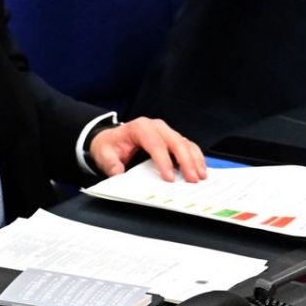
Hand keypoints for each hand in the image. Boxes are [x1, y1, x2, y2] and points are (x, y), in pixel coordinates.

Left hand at [89, 117, 206, 182]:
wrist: (112, 139)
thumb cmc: (110, 146)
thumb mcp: (104, 154)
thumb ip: (111, 164)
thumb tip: (118, 172)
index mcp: (140, 128)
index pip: (155, 143)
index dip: (164, 161)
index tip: (169, 178)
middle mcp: (156, 126)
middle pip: (175, 141)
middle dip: (186, 161)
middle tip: (192, 179)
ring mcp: (166, 131)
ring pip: (184, 142)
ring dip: (194, 159)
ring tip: (200, 176)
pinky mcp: (171, 138)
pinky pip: (187, 145)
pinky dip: (196, 157)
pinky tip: (200, 169)